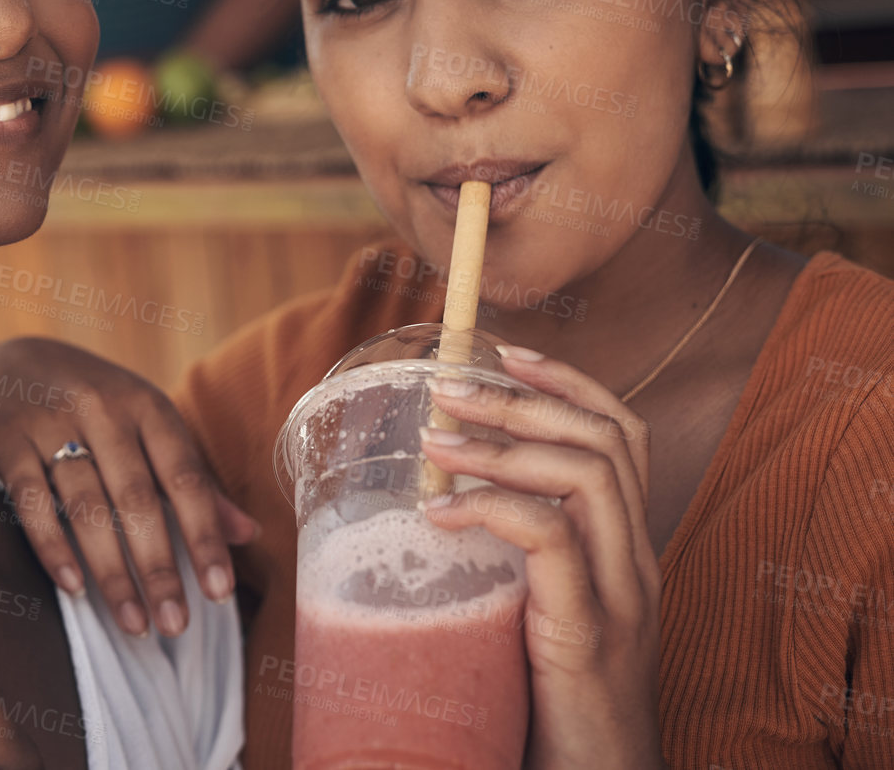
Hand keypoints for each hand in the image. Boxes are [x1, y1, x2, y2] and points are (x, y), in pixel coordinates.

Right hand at [0, 338, 258, 637]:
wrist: (9, 362)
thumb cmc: (94, 406)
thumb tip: (248, 534)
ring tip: (133, 623)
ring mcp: (51, 423)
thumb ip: (194, 480)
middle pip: (137, 499)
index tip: (220, 592)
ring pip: (87, 507)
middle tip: (175, 625)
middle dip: (159, 568)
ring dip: (112, 571)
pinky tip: (73, 588)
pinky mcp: (8, 441)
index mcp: (148, 406)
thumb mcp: (147, 426)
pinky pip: (31, 501)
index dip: (204, 536)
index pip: (185, 478)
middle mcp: (103, 409)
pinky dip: (53, 546)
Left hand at [420, 346, 663, 769]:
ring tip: (434, 441)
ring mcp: (621, 598)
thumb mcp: (532, 614)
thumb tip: (426, 511)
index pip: (622, 438)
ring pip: (587, 475)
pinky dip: (493, 509)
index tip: (506, 354)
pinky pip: (552, 540)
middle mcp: (635, 565)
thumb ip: (507, 562)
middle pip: (605, 441)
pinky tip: (441, 515)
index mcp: (625, 553)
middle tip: (447, 387)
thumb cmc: (547, 706)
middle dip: (523, 399)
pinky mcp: (589, 634)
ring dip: (503, 445)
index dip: (568, 385)